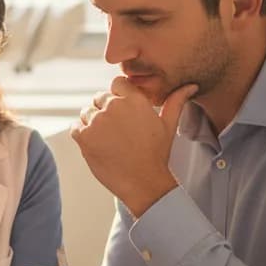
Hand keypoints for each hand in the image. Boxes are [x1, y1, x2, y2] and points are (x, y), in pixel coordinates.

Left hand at [71, 79, 195, 216]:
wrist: (144, 182)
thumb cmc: (157, 154)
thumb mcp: (168, 125)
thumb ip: (176, 101)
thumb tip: (190, 86)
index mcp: (134, 99)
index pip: (117, 83)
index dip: (118, 97)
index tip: (123, 113)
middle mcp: (114, 106)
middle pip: (99, 97)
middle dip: (105, 110)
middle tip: (116, 131)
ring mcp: (97, 121)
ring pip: (86, 112)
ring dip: (92, 123)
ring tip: (108, 140)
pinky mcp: (84, 136)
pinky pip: (76, 127)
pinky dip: (82, 135)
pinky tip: (97, 145)